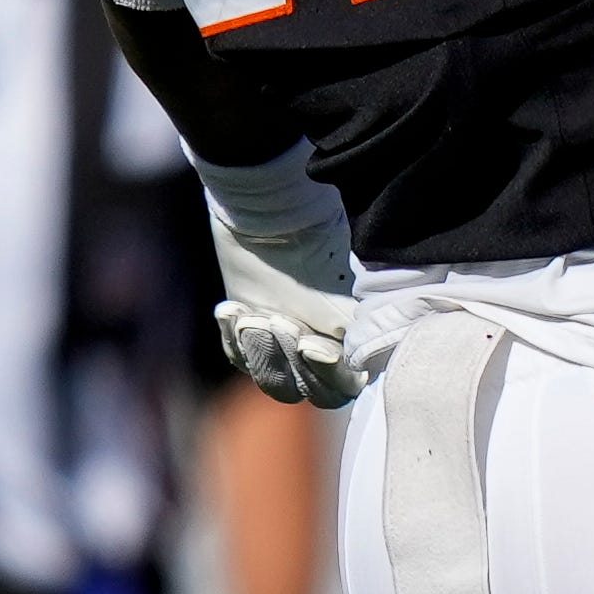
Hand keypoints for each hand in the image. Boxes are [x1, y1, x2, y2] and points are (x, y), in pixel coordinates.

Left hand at [200, 157, 361, 407]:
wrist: (269, 206)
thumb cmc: (316, 243)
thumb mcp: (344, 294)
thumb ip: (356, 337)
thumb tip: (362, 368)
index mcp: (353, 338)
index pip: (345, 384)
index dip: (329, 372)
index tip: (313, 342)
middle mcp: (321, 344)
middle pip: (306, 388)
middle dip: (289, 359)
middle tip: (279, 321)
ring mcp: (284, 338)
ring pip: (270, 377)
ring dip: (260, 350)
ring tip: (252, 314)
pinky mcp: (250, 326)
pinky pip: (238, 355)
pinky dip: (234, 337)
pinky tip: (232, 308)